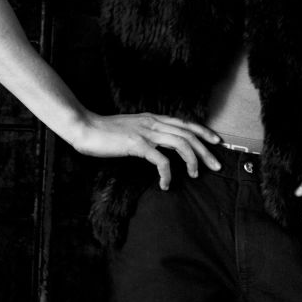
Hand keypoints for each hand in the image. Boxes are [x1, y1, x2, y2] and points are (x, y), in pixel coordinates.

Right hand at [71, 111, 221, 189]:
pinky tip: (165, 184)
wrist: (84, 127)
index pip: (185, 123)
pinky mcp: (137, 144)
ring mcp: (146, 132)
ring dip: (192, 161)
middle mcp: (153, 122)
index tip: (216, 142)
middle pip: (189, 134)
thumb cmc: (104, 132)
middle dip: (206, 150)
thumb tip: (158, 146)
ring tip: (194, 176)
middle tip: (216, 166)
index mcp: (153, 118)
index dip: (203, 132)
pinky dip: (168, 174)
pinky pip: (161, 159)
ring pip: (181, 143)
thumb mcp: (131, 128)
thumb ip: (145, 133)